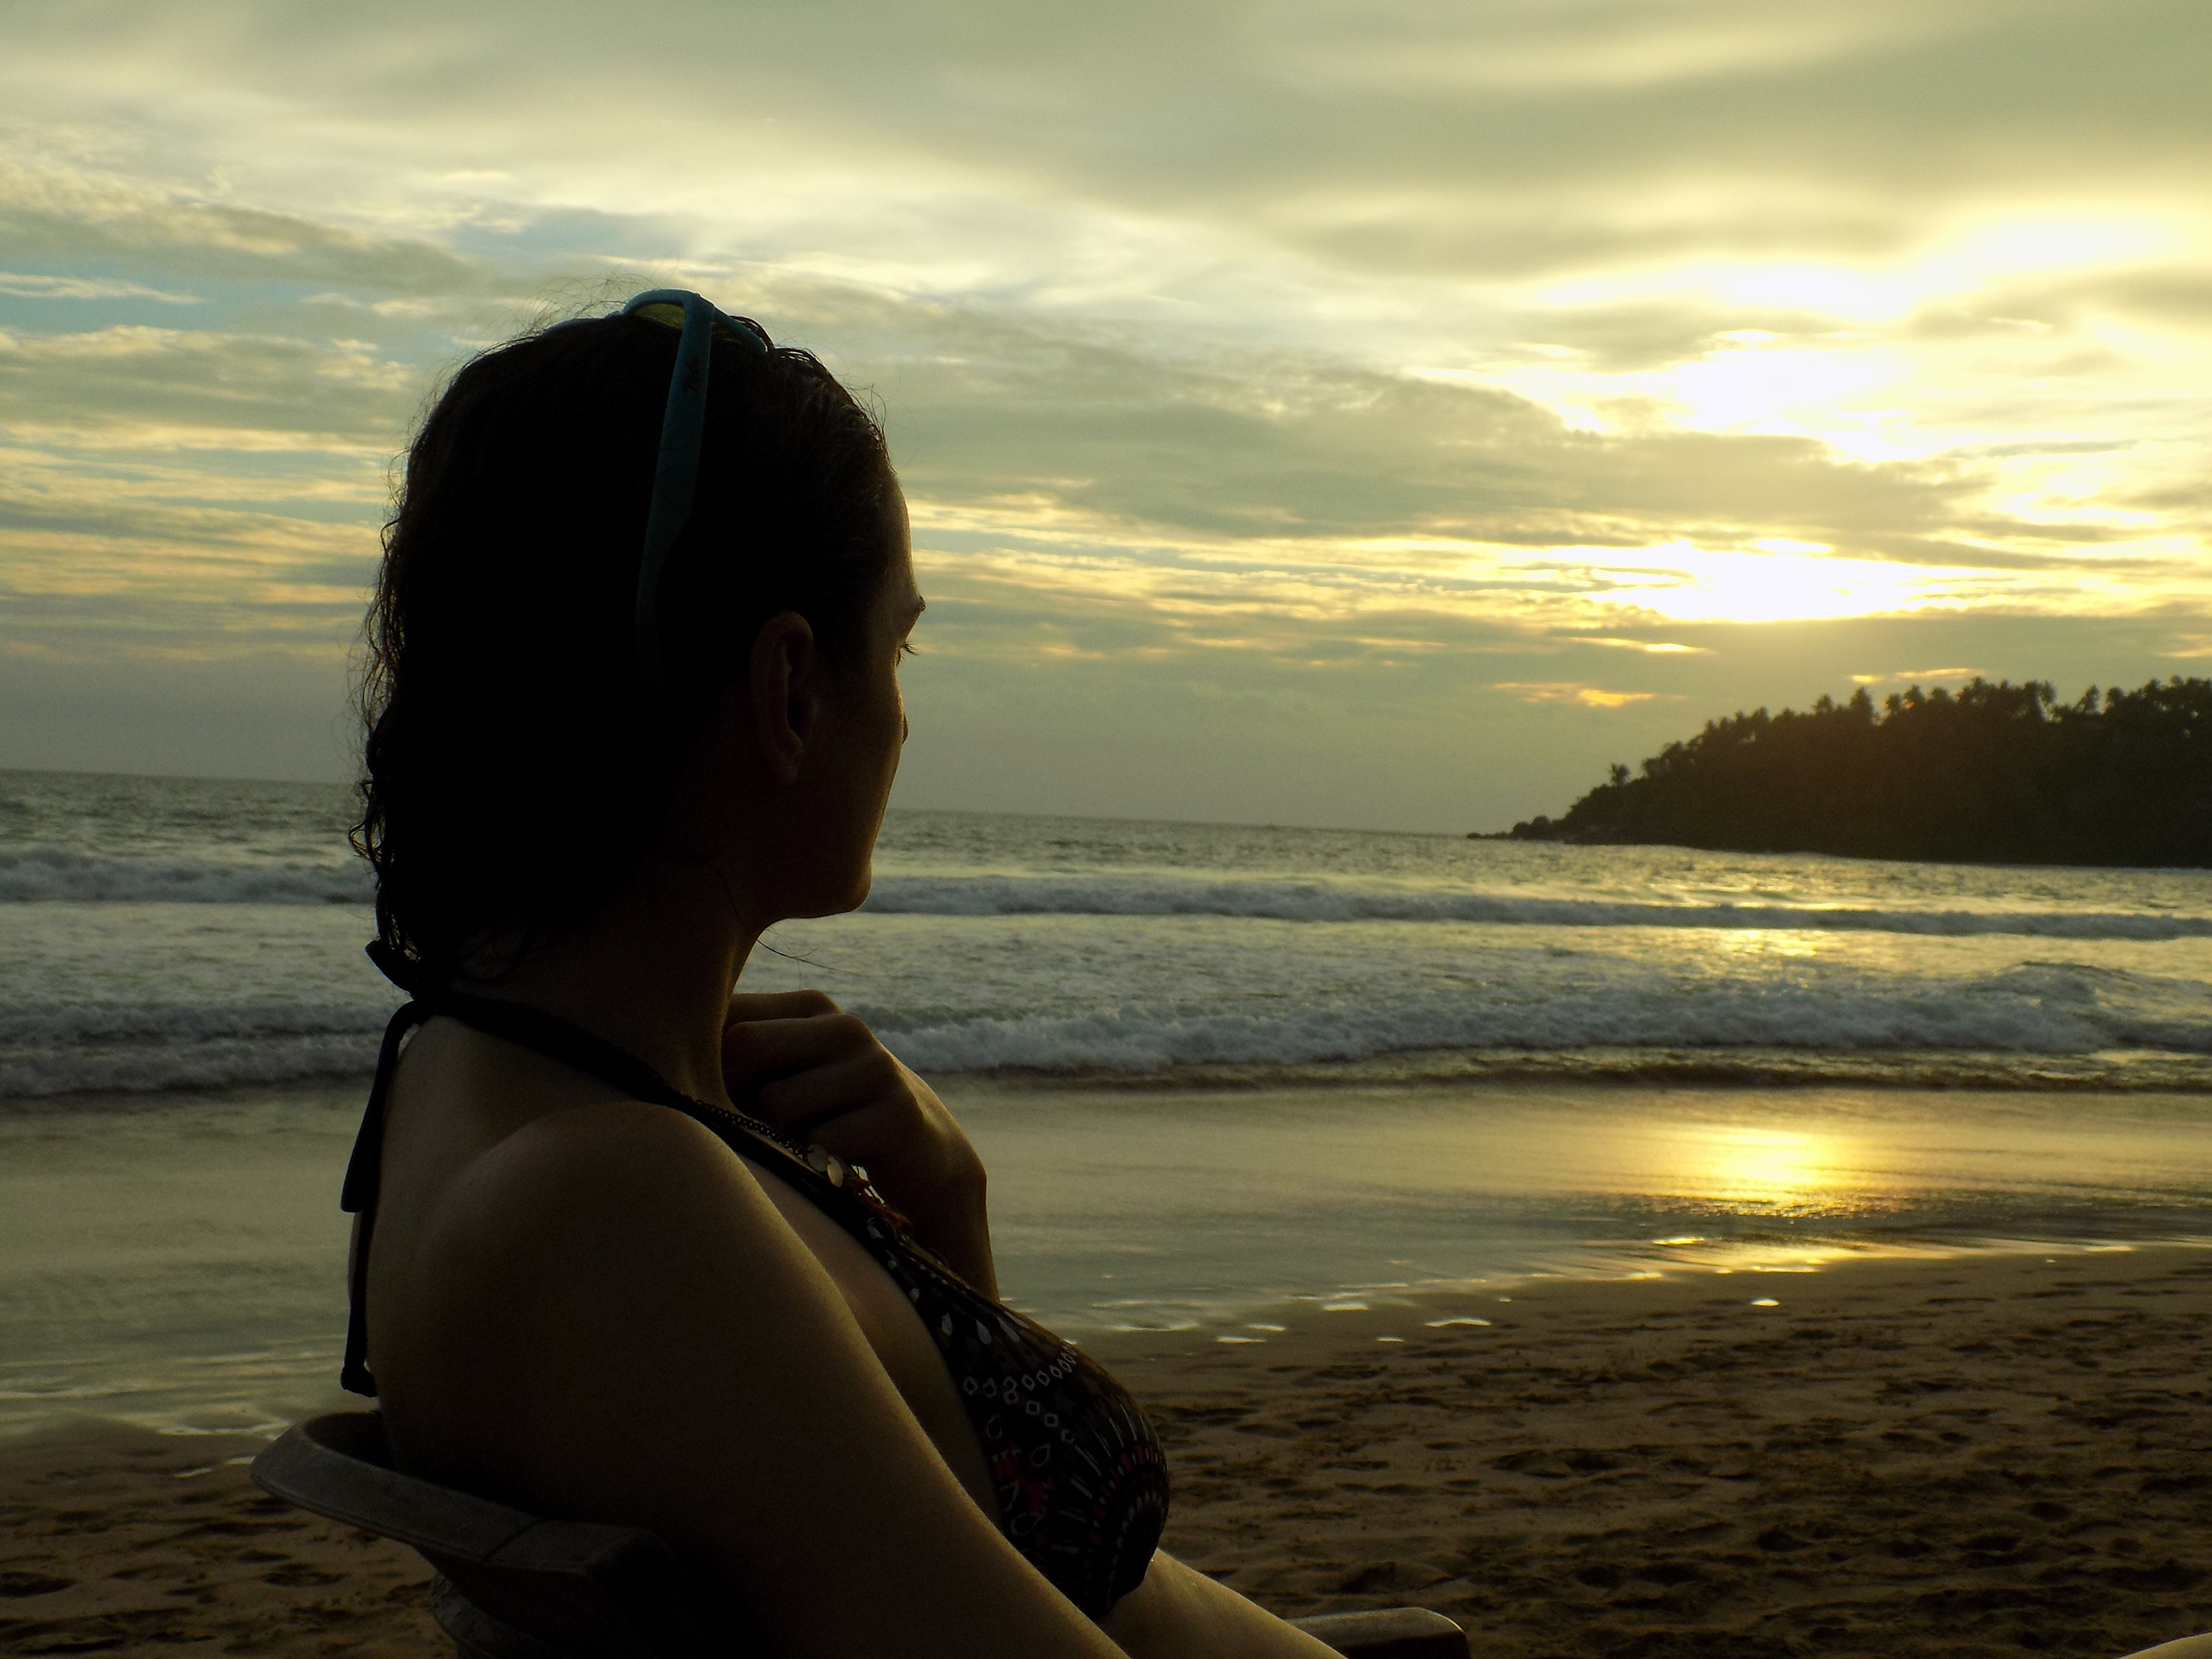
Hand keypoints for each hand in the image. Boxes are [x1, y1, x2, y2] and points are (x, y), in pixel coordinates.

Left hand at [720, 990, 996, 1295]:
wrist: (927, 1160)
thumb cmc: (832, 1120)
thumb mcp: (790, 1077)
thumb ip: (736, 1056)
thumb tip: (652, 1053)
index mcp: (811, 1008)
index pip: (726, 1015)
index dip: (707, 1062)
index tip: (723, 1099)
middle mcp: (844, 1026)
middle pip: (743, 1049)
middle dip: (738, 1099)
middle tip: (761, 1130)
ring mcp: (875, 1066)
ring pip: (777, 1105)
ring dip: (778, 1140)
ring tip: (802, 1150)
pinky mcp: (898, 1114)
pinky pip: (820, 1144)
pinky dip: (813, 1166)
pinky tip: (831, 1168)